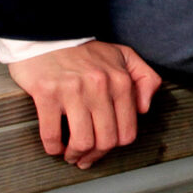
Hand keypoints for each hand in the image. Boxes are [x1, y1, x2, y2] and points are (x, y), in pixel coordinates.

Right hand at [7, 41, 162, 168]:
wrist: (48, 34)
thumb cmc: (85, 51)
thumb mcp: (124, 56)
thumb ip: (145, 78)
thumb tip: (144, 109)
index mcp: (121, 81)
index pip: (126, 131)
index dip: (114, 147)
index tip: (103, 150)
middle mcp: (100, 87)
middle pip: (105, 140)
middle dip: (95, 156)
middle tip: (84, 159)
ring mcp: (73, 91)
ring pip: (82, 141)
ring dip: (75, 155)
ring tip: (69, 155)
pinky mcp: (47, 93)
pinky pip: (51, 133)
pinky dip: (53, 147)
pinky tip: (54, 147)